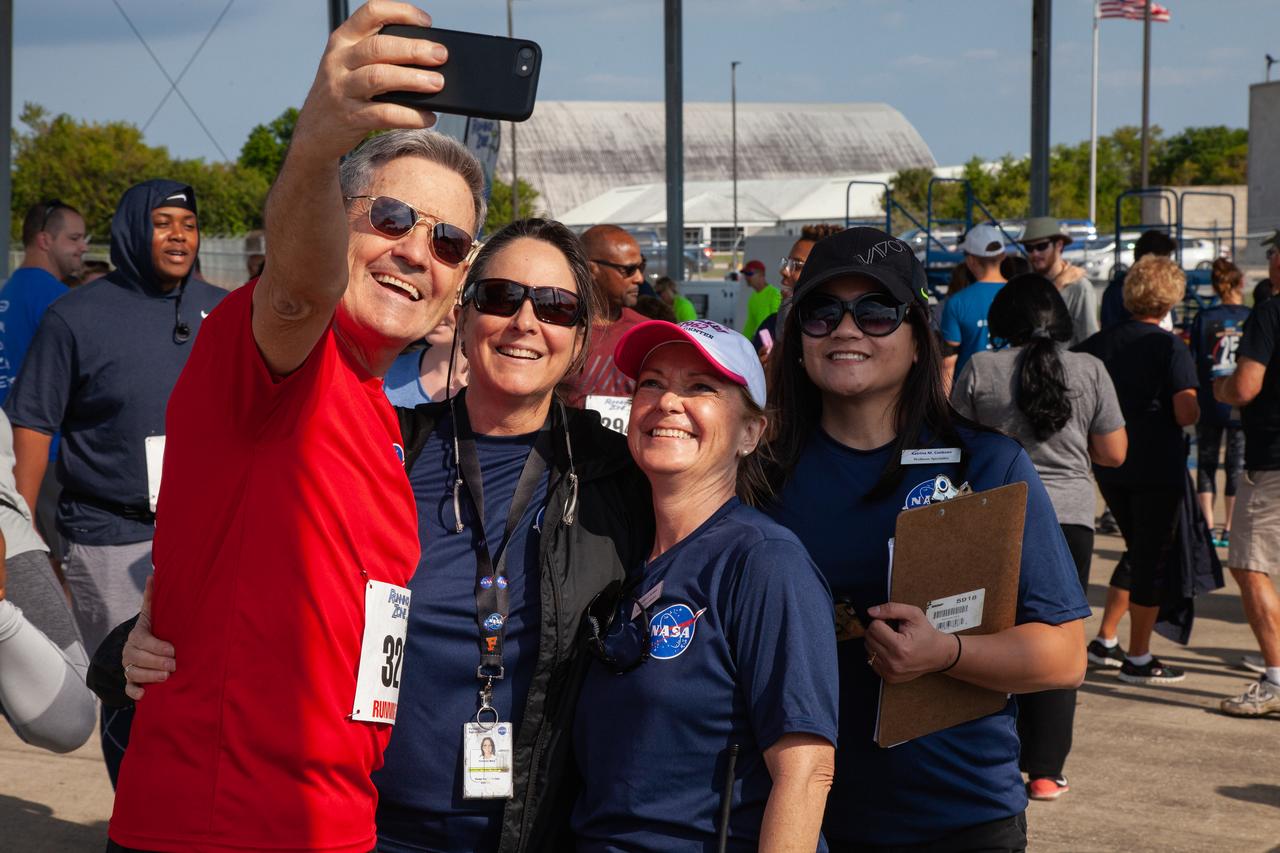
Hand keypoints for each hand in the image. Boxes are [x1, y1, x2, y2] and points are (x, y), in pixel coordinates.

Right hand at [123, 576, 175, 700]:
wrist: (141, 649)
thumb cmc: (153, 631)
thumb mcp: (152, 615)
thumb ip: (152, 599)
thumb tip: (153, 574)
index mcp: (137, 635)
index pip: (143, 641)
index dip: (157, 646)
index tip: (173, 650)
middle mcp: (129, 651)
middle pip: (137, 658)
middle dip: (156, 662)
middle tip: (174, 665)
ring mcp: (128, 667)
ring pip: (133, 673)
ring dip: (149, 676)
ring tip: (166, 677)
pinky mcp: (129, 682)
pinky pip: (128, 689)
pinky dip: (135, 692)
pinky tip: (145, 694)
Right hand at [293, 1, 446, 160]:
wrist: (314, 132)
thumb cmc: (344, 94)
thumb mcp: (350, 65)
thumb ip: (379, 56)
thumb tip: (428, 57)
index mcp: (342, 41)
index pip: (370, 13)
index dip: (400, 12)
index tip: (426, 21)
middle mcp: (339, 61)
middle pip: (379, 47)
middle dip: (413, 49)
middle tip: (441, 55)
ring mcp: (342, 89)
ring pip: (379, 77)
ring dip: (412, 79)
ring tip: (438, 83)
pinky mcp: (349, 118)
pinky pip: (383, 114)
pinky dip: (410, 116)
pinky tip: (428, 117)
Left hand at [864, 602, 955, 684]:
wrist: (938, 655)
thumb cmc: (926, 633)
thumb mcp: (913, 614)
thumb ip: (891, 609)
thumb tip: (871, 611)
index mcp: (900, 647)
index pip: (874, 627)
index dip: (881, 621)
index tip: (891, 623)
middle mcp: (893, 662)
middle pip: (869, 638)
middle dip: (877, 630)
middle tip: (891, 631)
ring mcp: (890, 672)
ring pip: (868, 649)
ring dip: (876, 641)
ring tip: (891, 640)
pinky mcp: (889, 677)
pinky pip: (871, 660)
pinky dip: (877, 653)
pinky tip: (889, 650)